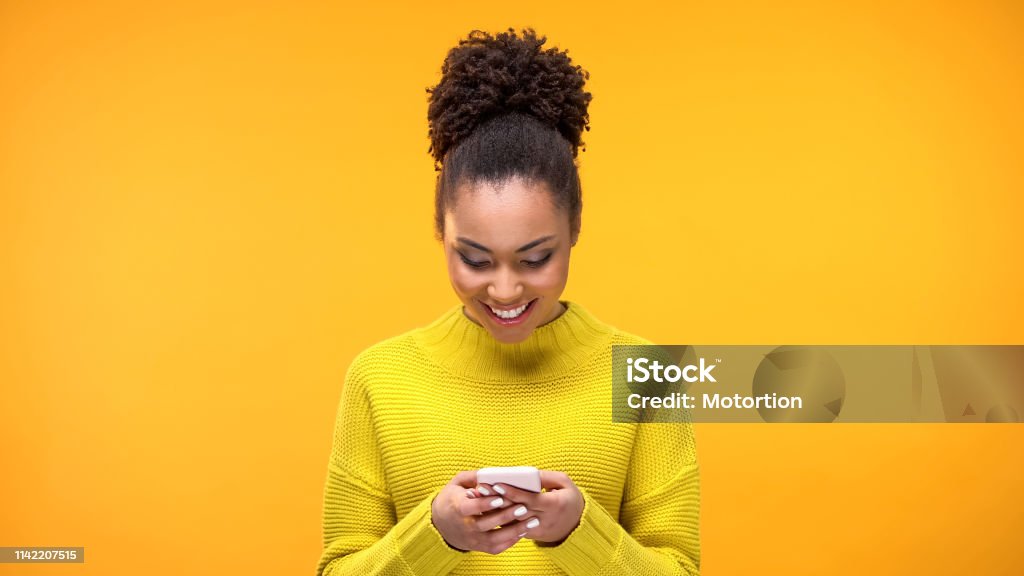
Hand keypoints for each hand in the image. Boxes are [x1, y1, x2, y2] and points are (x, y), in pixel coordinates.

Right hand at [430, 470, 528, 553]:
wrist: (441, 524)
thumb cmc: (452, 498)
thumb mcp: (457, 483)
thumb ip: (473, 477)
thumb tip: (490, 472)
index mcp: (457, 508)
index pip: (470, 508)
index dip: (485, 504)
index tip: (500, 498)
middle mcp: (464, 526)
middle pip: (485, 524)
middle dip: (505, 517)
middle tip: (523, 508)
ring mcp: (472, 539)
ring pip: (494, 540)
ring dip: (514, 531)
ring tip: (531, 521)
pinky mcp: (479, 547)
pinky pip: (496, 548)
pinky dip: (511, 542)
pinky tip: (524, 531)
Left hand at [469, 470, 583, 544]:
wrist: (575, 525)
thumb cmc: (569, 498)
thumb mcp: (564, 483)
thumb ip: (546, 477)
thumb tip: (527, 473)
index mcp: (553, 505)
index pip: (530, 499)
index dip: (513, 492)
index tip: (497, 484)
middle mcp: (543, 520)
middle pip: (516, 510)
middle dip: (496, 500)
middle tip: (479, 489)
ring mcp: (535, 530)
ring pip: (510, 521)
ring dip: (491, 509)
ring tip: (476, 497)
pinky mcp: (529, 535)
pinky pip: (511, 527)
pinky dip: (496, 517)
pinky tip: (482, 507)